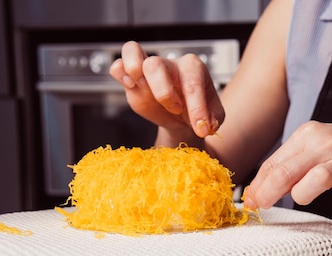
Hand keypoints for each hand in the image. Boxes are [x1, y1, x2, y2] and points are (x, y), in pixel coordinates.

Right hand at [109, 41, 224, 144]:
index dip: (197, 109)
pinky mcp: (132, 78)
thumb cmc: (199, 111)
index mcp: (193, 68)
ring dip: (134, 69)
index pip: (192, 84)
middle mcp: (170, 63)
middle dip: (163, 92)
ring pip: (131, 50)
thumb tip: (205, 125)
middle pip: (155, 65)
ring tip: (142, 87)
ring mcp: (148, 67)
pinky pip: (117, 65)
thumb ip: (212, 119)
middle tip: (175, 110)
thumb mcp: (214, 117)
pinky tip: (130, 87)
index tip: (201, 128)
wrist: (184, 119)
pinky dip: (119, 74)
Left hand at [244, 121, 331, 208]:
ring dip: (304, 194)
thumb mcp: (311, 152)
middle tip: (263, 206)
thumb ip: (287, 170)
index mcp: (306, 135)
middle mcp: (324, 142)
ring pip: (317, 178)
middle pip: (286, 172)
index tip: (251, 201)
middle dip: (269, 193)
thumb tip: (256, 194)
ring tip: (305, 197)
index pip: (274, 163)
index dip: (259, 185)